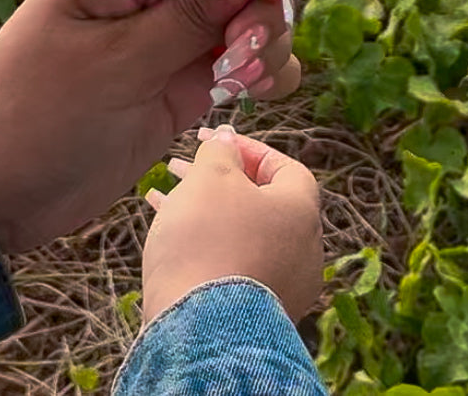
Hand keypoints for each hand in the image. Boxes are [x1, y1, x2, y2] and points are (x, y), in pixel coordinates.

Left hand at [0, 0, 300, 254]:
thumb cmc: (37, 117)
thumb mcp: (114, 64)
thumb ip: (188, 14)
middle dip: (262, 3)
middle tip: (240, 54)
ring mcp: (167, 35)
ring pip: (248, 13)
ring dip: (265, 40)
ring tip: (238, 81)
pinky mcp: (179, 79)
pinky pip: (240, 58)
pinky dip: (261, 70)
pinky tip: (249, 94)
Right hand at [141, 125, 322, 322]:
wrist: (199, 328)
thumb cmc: (209, 241)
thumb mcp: (211, 177)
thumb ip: (220, 150)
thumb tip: (227, 139)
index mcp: (302, 212)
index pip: (285, 166)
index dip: (248, 148)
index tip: (214, 142)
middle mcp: (303, 250)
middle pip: (261, 200)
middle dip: (218, 179)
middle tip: (180, 166)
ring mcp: (285, 285)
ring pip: (242, 232)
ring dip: (205, 210)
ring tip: (164, 194)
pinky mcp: (258, 311)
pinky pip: (233, 263)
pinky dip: (205, 243)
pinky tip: (167, 229)